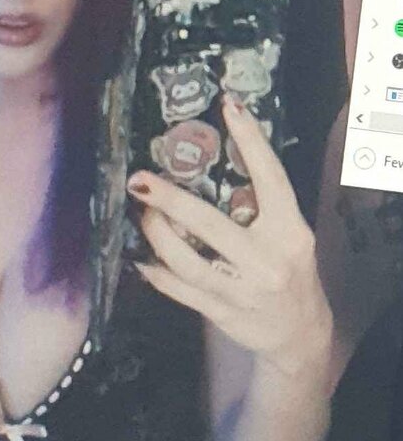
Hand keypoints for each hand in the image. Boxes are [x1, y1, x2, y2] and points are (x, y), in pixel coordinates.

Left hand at [127, 95, 333, 385]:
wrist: (300, 334)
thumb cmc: (287, 270)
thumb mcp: (289, 234)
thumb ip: (260, 206)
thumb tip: (211, 160)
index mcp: (290, 230)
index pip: (271, 178)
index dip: (251, 140)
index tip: (229, 106)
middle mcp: (267, 259)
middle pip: (210, 223)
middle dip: (169, 199)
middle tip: (140, 179)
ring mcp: (243, 288)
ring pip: (186, 259)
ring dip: (156, 234)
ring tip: (142, 215)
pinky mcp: (222, 312)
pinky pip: (179, 289)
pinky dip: (155, 272)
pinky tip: (140, 257)